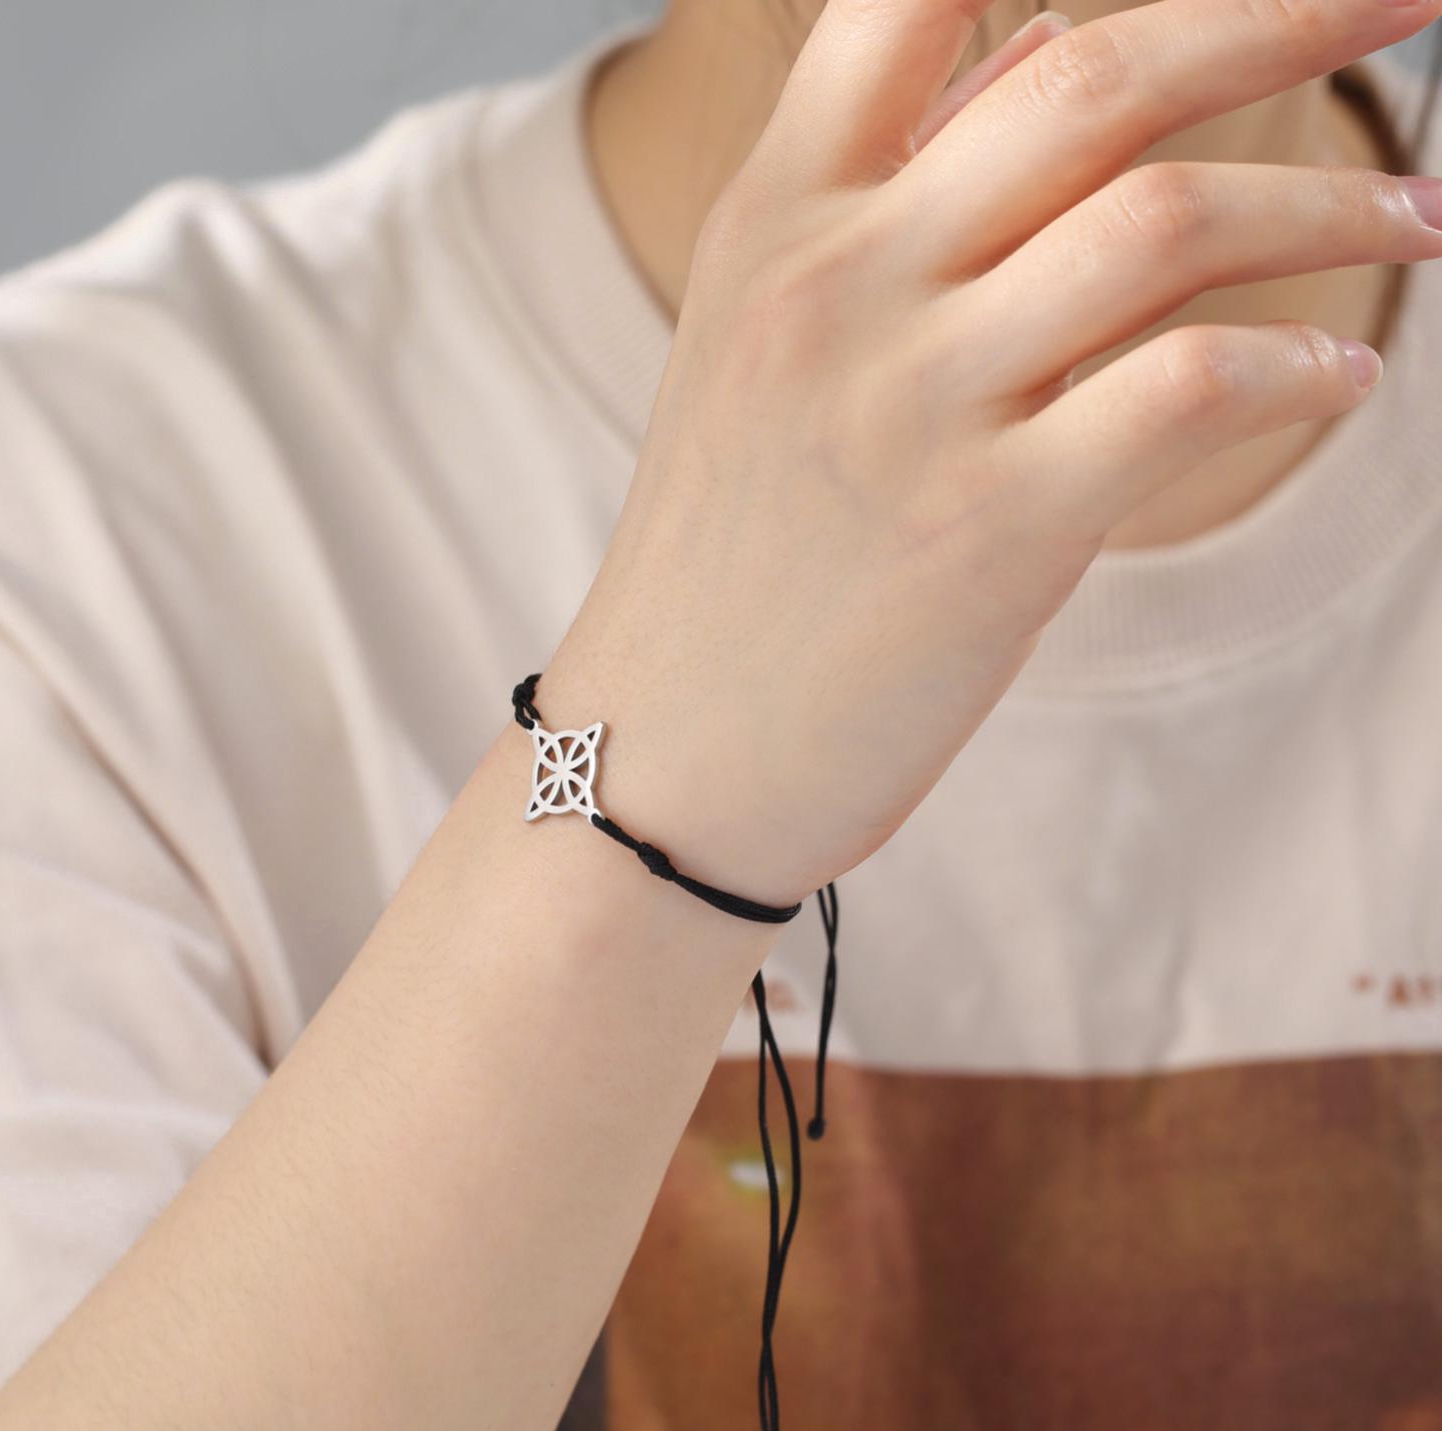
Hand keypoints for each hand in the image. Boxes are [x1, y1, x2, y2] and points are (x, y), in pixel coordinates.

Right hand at [541, 0, 1441, 907]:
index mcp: (774, 223)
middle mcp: (839, 285)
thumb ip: (886, 201)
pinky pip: (1189, 388)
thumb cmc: (722, 568)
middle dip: (1283, 9)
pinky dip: (1296, 366)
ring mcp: (912, 405)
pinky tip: (1338, 378)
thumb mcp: (757, 353)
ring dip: (1329, 200)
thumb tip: (1038, 42)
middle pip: (1093, 75)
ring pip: (1167, 221)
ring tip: (1419, 216)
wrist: (661, 759)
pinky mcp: (989, 530)